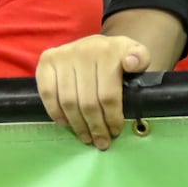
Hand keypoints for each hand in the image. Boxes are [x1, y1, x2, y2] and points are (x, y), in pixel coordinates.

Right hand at [36, 35, 150, 148]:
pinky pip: (48, 93)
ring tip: (86, 137)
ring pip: (69, 101)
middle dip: (96, 127)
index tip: (116, 131)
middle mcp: (84, 50)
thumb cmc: (117, 57)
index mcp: (110, 50)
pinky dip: (55, 112)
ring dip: (77, 125)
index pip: (108, 94)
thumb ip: (140, 58)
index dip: (112, 117)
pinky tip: (65, 123)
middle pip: (88, 101)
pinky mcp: (47, 60)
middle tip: (101, 142)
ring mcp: (63, 55)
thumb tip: (131, 64)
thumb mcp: (136, 54)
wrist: (95, 44)